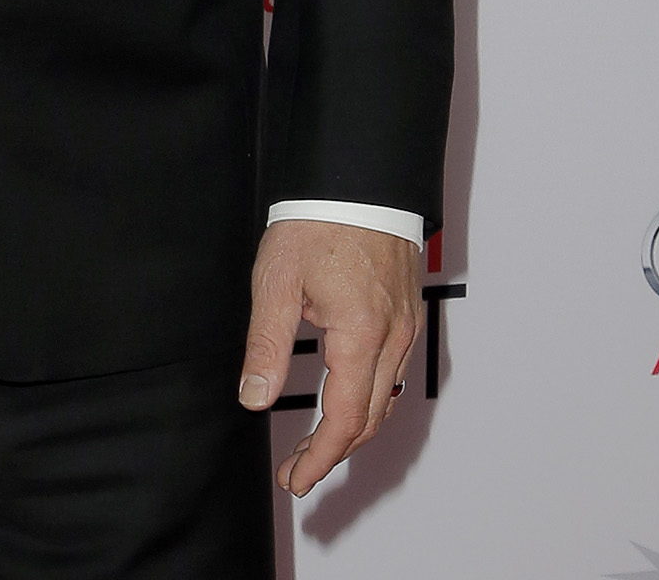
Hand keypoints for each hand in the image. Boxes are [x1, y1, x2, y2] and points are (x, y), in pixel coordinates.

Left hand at [238, 218, 423, 497]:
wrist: (356, 179)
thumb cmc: (315, 223)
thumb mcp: (276, 283)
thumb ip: (266, 346)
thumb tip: (252, 399)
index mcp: (361, 335)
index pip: (344, 420)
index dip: (319, 457)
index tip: (294, 479)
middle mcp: (393, 338)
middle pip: (369, 419)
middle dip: (332, 453)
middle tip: (297, 471)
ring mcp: (405, 327)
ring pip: (384, 399)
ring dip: (352, 429)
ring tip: (315, 446)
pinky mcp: (406, 315)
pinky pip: (392, 373)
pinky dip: (369, 400)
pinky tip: (345, 403)